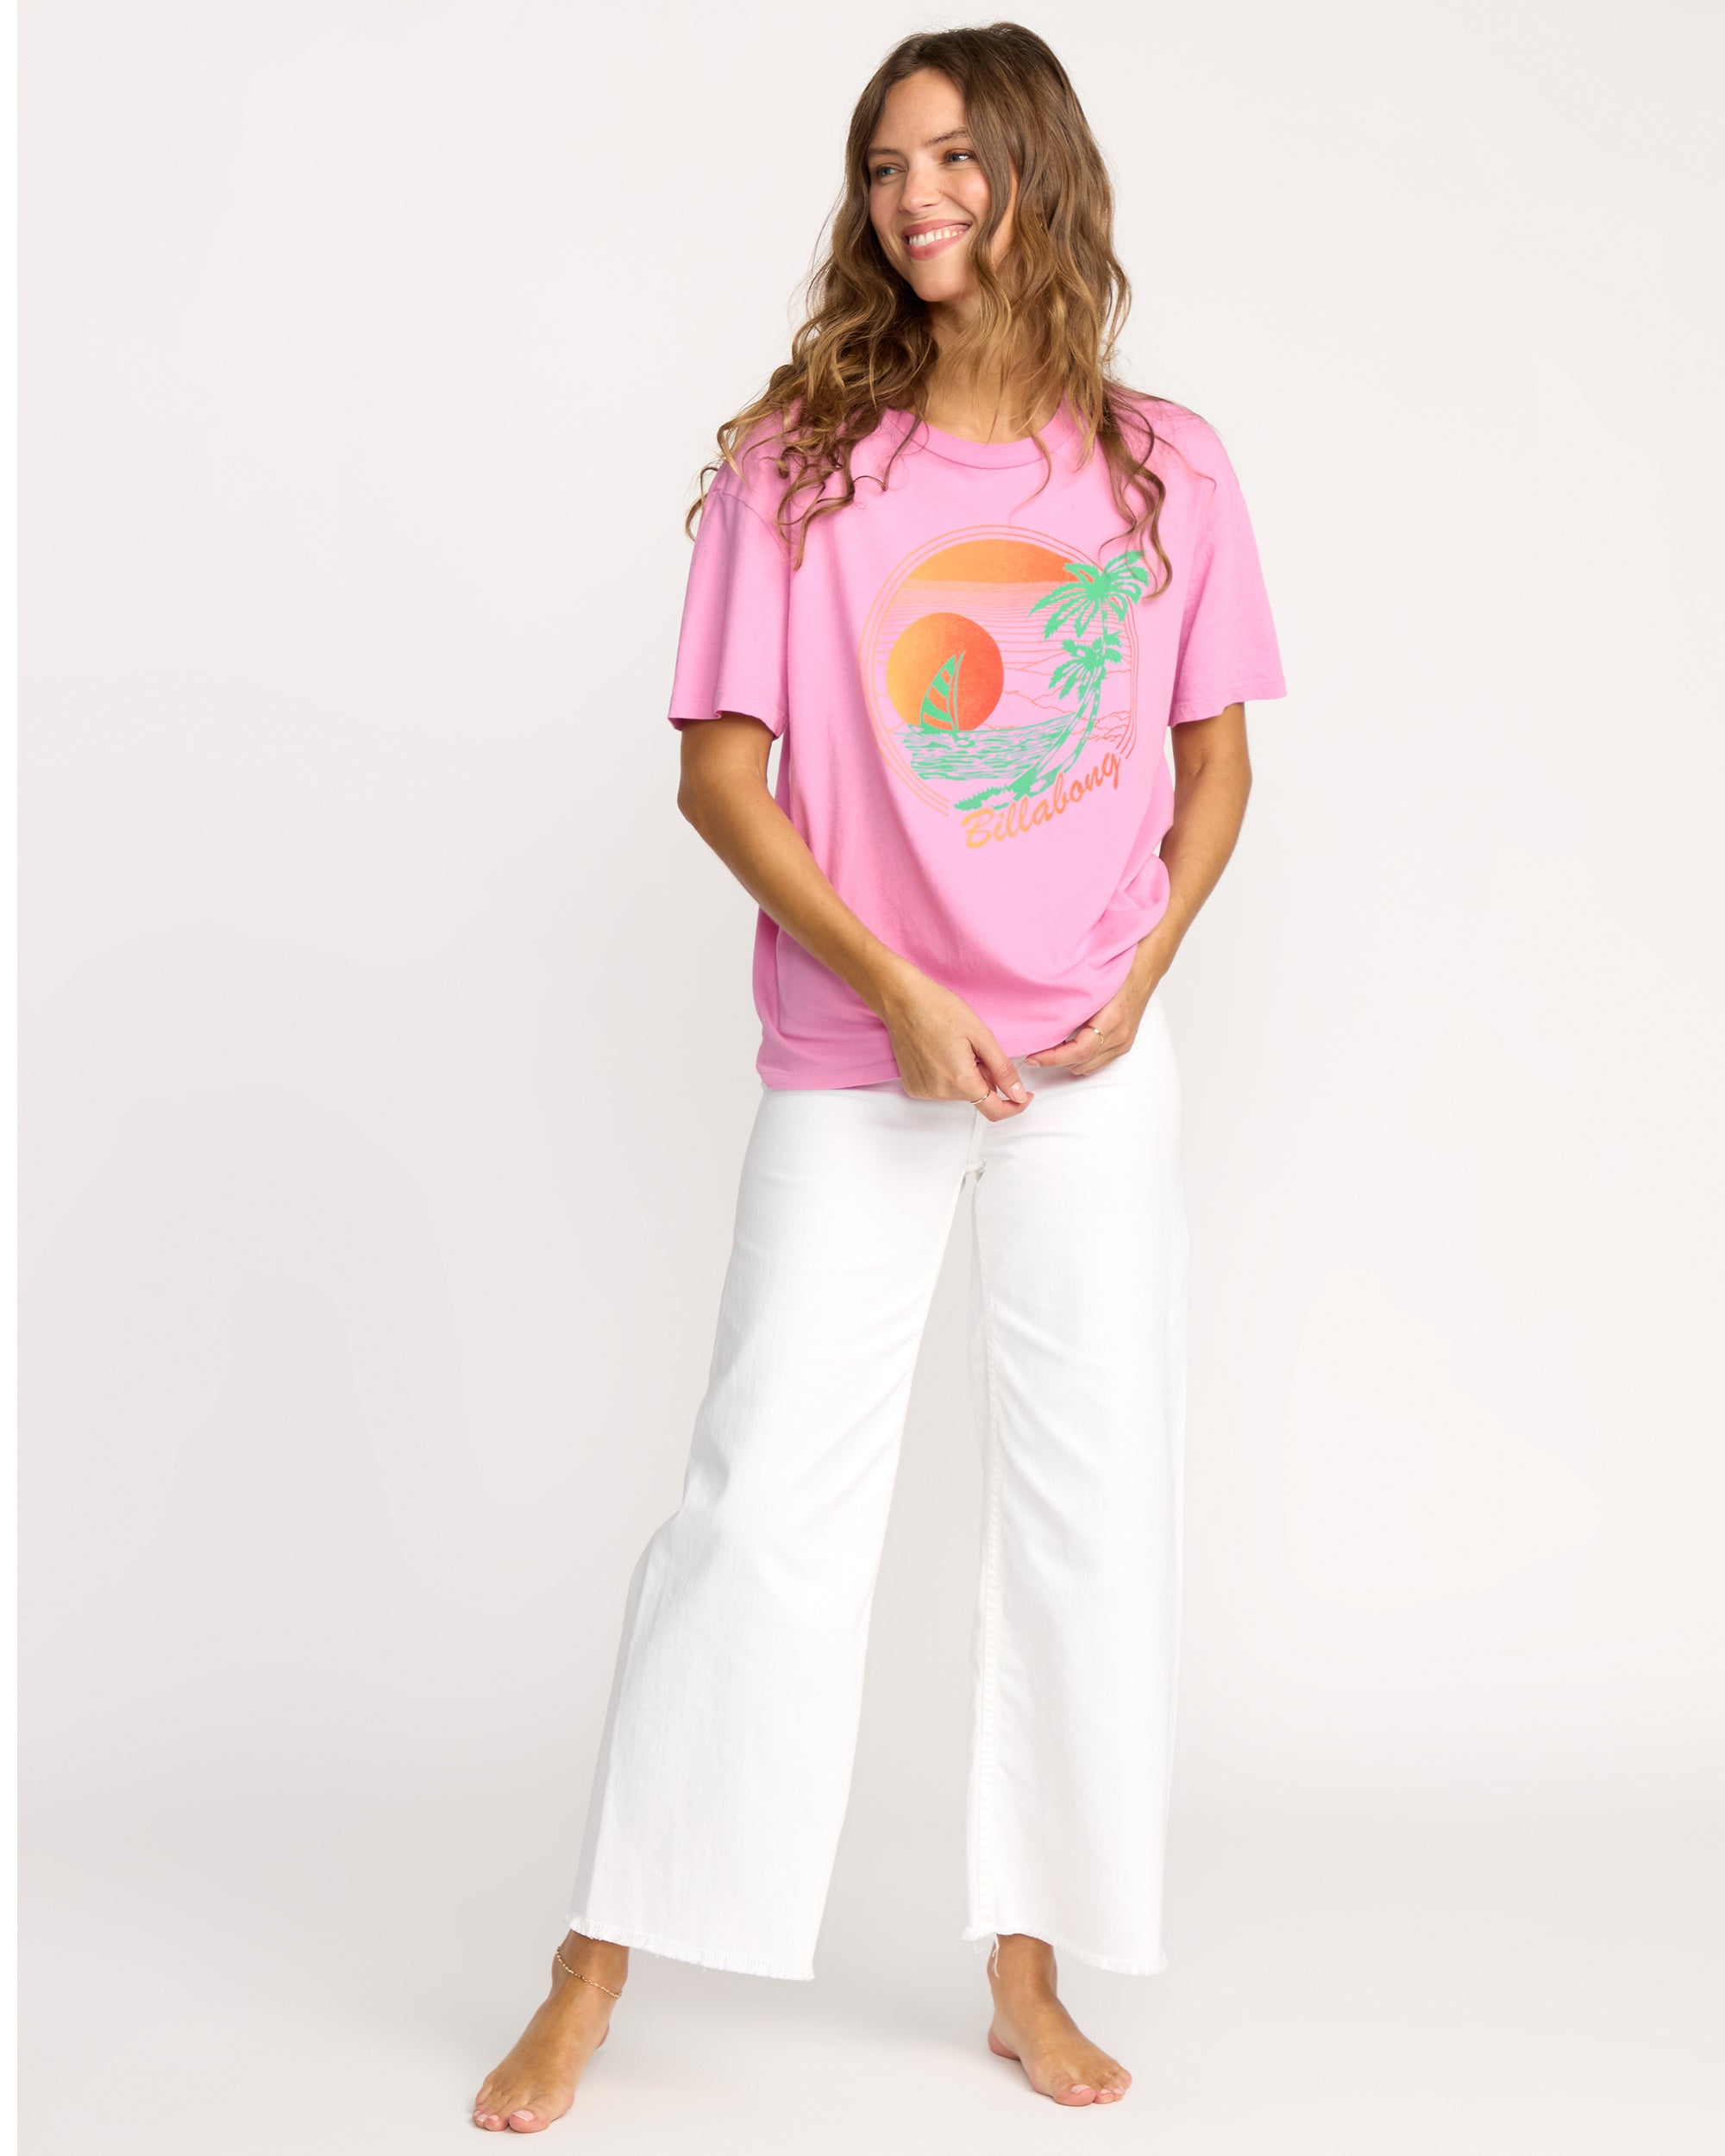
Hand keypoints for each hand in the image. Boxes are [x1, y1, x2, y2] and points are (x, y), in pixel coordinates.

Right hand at [876, 968, 1032, 1120]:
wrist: (902, 1001)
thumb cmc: (939, 1009)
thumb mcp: (981, 1035)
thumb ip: (1002, 1069)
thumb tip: (1019, 1095)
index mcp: (960, 1080)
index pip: (994, 1111)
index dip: (1014, 1105)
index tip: (1024, 1095)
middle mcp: (940, 1092)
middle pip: (977, 1098)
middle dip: (985, 1079)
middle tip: (977, 1049)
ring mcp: (923, 1091)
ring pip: (959, 1093)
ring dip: (965, 1077)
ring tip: (954, 1048)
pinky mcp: (913, 1087)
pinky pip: (941, 1090)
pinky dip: (948, 1076)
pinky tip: (940, 1053)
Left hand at [1021, 942, 1169, 1075]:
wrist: (1143, 970)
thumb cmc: (1119, 972)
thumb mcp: (1090, 986)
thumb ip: (1070, 1006)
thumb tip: (1042, 1021)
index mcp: (1112, 1020)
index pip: (1078, 1051)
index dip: (1053, 1058)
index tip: (1033, 1058)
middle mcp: (1120, 1036)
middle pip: (1081, 1063)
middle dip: (1056, 1060)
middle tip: (1035, 1050)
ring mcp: (1123, 1043)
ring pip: (1087, 1067)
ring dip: (1068, 1061)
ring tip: (1051, 1047)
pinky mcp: (1124, 1045)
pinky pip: (1097, 1063)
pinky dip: (1080, 1059)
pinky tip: (1069, 1045)